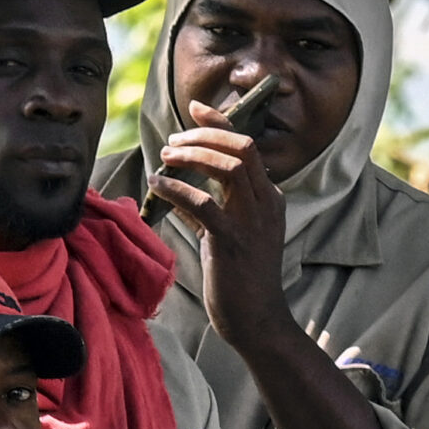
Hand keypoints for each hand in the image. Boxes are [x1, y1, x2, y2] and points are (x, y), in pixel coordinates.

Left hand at [151, 99, 294, 351]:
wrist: (256, 320)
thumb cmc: (241, 278)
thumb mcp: (235, 233)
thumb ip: (218, 205)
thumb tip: (183, 181)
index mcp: (270, 198)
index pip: (248, 146)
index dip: (220, 122)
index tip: (194, 108)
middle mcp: (266, 205)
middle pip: (240, 148)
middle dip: (203, 136)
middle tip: (172, 142)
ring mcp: (251, 223)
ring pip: (227, 168)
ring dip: (191, 156)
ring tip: (164, 158)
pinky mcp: (230, 242)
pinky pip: (202, 202)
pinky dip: (176, 188)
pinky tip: (157, 184)